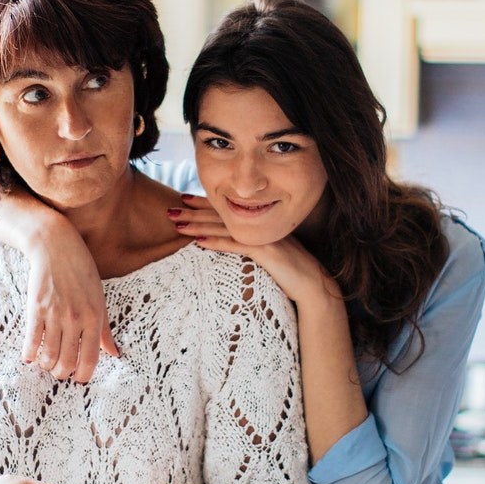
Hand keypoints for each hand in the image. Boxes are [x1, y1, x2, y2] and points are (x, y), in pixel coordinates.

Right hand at [22, 224, 118, 382]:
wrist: (56, 247)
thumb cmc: (81, 272)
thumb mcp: (99, 299)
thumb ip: (104, 330)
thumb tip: (115, 354)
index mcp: (95, 317)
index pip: (91, 357)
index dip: (84, 374)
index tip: (79, 379)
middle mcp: (76, 318)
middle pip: (68, 361)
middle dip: (63, 373)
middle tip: (60, 372)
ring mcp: (55, 314)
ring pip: (49, 355)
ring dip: (47, 365)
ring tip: (47, 364)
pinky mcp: (36, 309)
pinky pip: (32, 340)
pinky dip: (30, 353)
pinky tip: (30, 357)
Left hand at [171, 195, 338, 305]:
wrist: (314, 285)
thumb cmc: (290, 273)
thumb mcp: (268, 255)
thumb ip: (251, 245)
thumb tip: (229, 243)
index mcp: (258, 223)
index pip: (227, 209)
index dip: (204, 203)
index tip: (184, 198)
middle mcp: (259, 225)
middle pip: (221, 215)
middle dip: (194, 212)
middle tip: (170, 208)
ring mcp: (262, 236)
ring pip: (224, 227)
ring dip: (198, 225)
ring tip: (176, 223)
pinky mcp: (266, 251)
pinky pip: (236, 245)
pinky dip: (216, 242)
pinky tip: (198, 241)